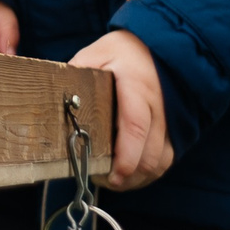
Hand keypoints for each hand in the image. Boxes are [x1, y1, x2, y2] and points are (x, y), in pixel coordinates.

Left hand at [68, 29, 172, 189]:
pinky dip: (149, 172)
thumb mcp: (96, 54)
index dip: (126, 158)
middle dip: (128, 176)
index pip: (136, 128)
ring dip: (138, 178)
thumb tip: (56, 96)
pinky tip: (130, 175)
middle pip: (150, 155)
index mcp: (137, 88)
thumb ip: (77, 73)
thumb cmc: (123, 53)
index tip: (112, 176)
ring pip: (160, 162)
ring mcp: (170, 121)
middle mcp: (159, 108)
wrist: (158, 47)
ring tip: (113, 181)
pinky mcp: (174, 129)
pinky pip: (166, 159)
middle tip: (102, 181)